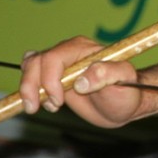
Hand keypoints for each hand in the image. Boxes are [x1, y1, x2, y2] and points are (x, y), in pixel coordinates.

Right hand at [19, 36, 141, 127]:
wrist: (123, 105)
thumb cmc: (127, 91)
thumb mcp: (125, 82)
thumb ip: (108, 74)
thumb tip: (81, 81)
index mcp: (83, 48)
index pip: (53, 58)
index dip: (50, 80)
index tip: (59, 102)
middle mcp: (68, 52)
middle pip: (35, 62)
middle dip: (32, 86)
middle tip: (42, 108)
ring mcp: (59, 64)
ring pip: (30, 67)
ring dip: (29, 89)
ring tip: (50, 107)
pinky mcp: (53, 76)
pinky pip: (31, 75)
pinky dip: (30, 90)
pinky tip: (43, 103)